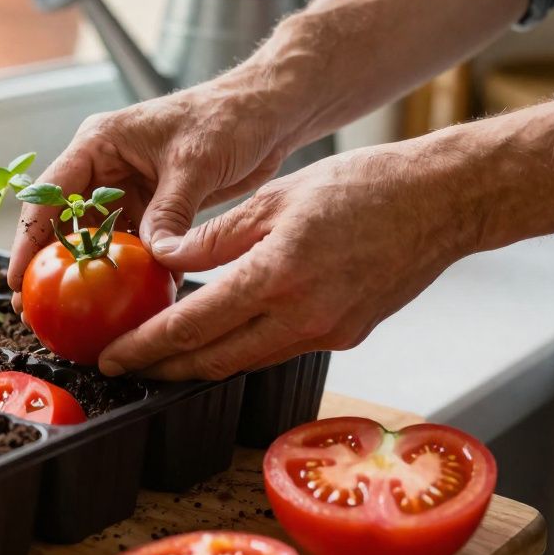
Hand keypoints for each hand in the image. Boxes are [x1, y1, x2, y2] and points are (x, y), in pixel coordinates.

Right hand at [6, 69, 299, 308]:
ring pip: (98, 237)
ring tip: (79, 313)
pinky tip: (132, 300)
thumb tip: (152, 261)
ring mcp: (128, 187)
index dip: (29, 240)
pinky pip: (132, 243)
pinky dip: (132, 269)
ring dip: (94, 271)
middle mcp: (105, 166)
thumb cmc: (230, 117)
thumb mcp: (194, 166)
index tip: (18, 281)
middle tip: (37, 309)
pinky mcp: (154, 204)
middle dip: (52, 264)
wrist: (270, 110)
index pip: (50, 195)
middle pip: (65, 221)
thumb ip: (169, 214)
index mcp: (99, 143)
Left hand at [96, 139, 479, 378]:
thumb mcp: (275, 198)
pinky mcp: (346, 336)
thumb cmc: (364, 186)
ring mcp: (328, 333)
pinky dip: (242, 347)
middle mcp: (303, 317)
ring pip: (246, 360)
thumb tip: (167, 261)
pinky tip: (219, 335)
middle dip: (163, 368)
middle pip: (214, 360)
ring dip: (200, 363)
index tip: (112, 358)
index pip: (193, 327)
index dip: (146, 348)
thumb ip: (216, 238)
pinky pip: (278, 349)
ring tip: (160, 356)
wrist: (441, 202)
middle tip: (123, 367)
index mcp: (277, 276)